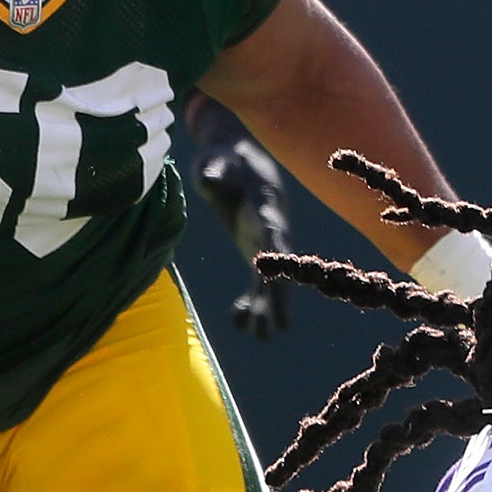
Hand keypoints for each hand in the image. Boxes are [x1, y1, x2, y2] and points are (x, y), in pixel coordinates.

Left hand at [193, 120, 294, 336]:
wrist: (233, 156)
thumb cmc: (225, 156)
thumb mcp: (219, 159)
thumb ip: (216, 170)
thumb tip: (209, 177)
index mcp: (266, 205)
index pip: (276, 232)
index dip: (279, 253)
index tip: (283, 276)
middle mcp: (270, 229)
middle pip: (280, 265)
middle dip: (280, 296)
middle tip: (281, 324)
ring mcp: (263, 242)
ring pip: (270, 281)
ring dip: (265, 308)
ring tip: (261, 335)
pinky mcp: (252, 249)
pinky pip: (255, 281)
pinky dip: (249, 300)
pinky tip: (239, 320)